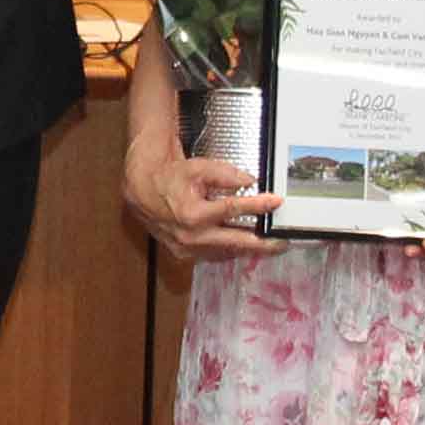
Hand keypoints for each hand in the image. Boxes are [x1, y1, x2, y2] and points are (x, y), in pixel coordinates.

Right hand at [121, 137, 275, 263]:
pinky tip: (243, 247)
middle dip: (262, 243)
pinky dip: (230, 251)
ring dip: (248, 250)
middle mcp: (190, 236)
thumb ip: (225, 174)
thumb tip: (249, 181)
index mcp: (193, 214)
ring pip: (226, 252)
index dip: (258, 205)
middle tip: (282, 242)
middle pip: (236, 242)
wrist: (142, 190)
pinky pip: (213, 255)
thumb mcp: (197, 169)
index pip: (234, 209)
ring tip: (268, 246)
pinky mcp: (184, 254)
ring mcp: (187, 248)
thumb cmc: (170, 178)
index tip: (276, 202)